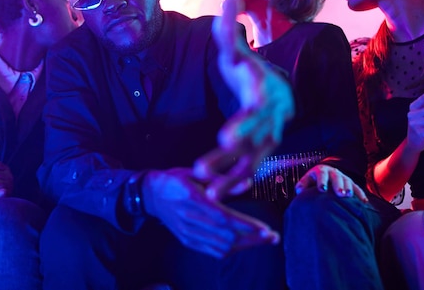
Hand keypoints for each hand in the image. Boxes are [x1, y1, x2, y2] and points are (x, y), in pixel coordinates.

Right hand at [143, 168, 278, 258]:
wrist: (151, 195)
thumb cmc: (175, 180)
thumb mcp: (196, 173)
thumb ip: (222, 180)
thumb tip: (248, 183)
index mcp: (192, 198)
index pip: (223, 217)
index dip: (246, 226)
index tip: (265, 229)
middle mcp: (189, 219)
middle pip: (226, 235)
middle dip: (252, 238)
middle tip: (273, 237)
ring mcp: (187, 232)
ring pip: (221, 246)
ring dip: (245, 245)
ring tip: (262, 240)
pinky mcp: (187, 240)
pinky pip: (212, 251)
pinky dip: (231, 249)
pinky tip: (244, 243)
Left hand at [193, 0, 293, 198]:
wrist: (276, 89)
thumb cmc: (250, 69)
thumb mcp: (237, 49)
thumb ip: (229, 27)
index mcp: (263, 94)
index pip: (254, 112)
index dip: (242, 125)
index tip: (225, 138)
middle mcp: (270, 120)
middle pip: (252, 143)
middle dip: (229, 159)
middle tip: (203, 171)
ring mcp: (269, 138)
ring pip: (252, 162)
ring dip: (231, 178)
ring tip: (208, 193)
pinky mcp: (263, 150)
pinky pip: (253, 169)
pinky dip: (240, 182)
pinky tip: (223, 195)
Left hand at [295, 164, 367, 201]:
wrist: (326, 173)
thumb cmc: (313, 180)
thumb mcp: (307, 180)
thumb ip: (302, 185)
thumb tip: (300, 191)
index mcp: (321, 171)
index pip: (321, 174)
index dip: (322, 181)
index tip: (322, 189)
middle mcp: (334, 172)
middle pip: (337, 178)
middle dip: (338, 185)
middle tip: (340, 194)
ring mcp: (343, 177)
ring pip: (348, 182)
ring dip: (349, 189)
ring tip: (349, 196)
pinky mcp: (351, 183)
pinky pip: (357, 188)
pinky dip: (361, 194)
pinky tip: (364, 202)